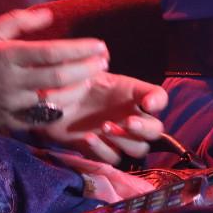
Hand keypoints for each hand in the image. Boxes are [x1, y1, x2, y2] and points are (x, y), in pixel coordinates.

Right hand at [0, 5, 110, 131]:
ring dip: (80, 88)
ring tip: (93, 76)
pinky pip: (44, 119)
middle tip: (105, 60)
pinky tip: (73, 97)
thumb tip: (49, 14)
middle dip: (88, 68)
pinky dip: (62, 108)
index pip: (52, 52)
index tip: (100, 45)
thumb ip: (17, 21)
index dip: (80, 49)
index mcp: (6, 56)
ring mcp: (11, 104)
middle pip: (59, 76)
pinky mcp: (11, 122)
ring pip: (56, 100)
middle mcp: (11, 81)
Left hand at [33, 73, 167, 164]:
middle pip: (155, 131)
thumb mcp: (85, 69)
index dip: (159, 101)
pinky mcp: (102, 151)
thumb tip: (102, 54)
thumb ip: (94, 62)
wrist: (53, 102)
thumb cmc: (74, 82)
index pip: (159, 97)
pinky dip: (102, 150)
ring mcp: (119, 137)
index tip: (148, 103)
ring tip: (105, 126)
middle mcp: (131, 116)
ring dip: (125, 139)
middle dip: (146, 128)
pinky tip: (89, 138)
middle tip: (129, 122)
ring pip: (138, 148)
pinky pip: (112, 158)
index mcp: (133, 94)